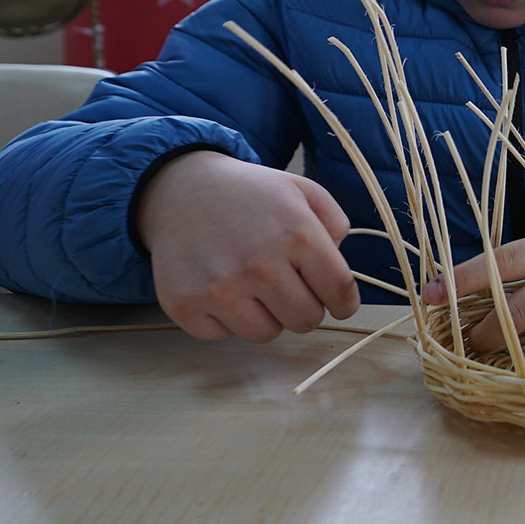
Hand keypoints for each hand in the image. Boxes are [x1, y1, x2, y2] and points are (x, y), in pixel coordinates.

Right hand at [134, 150, 359, 341]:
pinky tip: (220, 288)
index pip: (338, 290)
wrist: (180, 188)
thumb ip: (335, 224)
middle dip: (305, 307)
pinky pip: (224, 336)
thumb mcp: (302, 190)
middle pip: (306, 320)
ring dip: (267, 316)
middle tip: (290, 287)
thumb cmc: (249, 194)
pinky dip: (226, 319)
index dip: (344, 302)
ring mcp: (219, 288)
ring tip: (254, 286)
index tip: (339, 304)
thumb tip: (341, 268)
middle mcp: (258, 264)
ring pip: (267, 334)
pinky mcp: (185, 305)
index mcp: (296, 233)